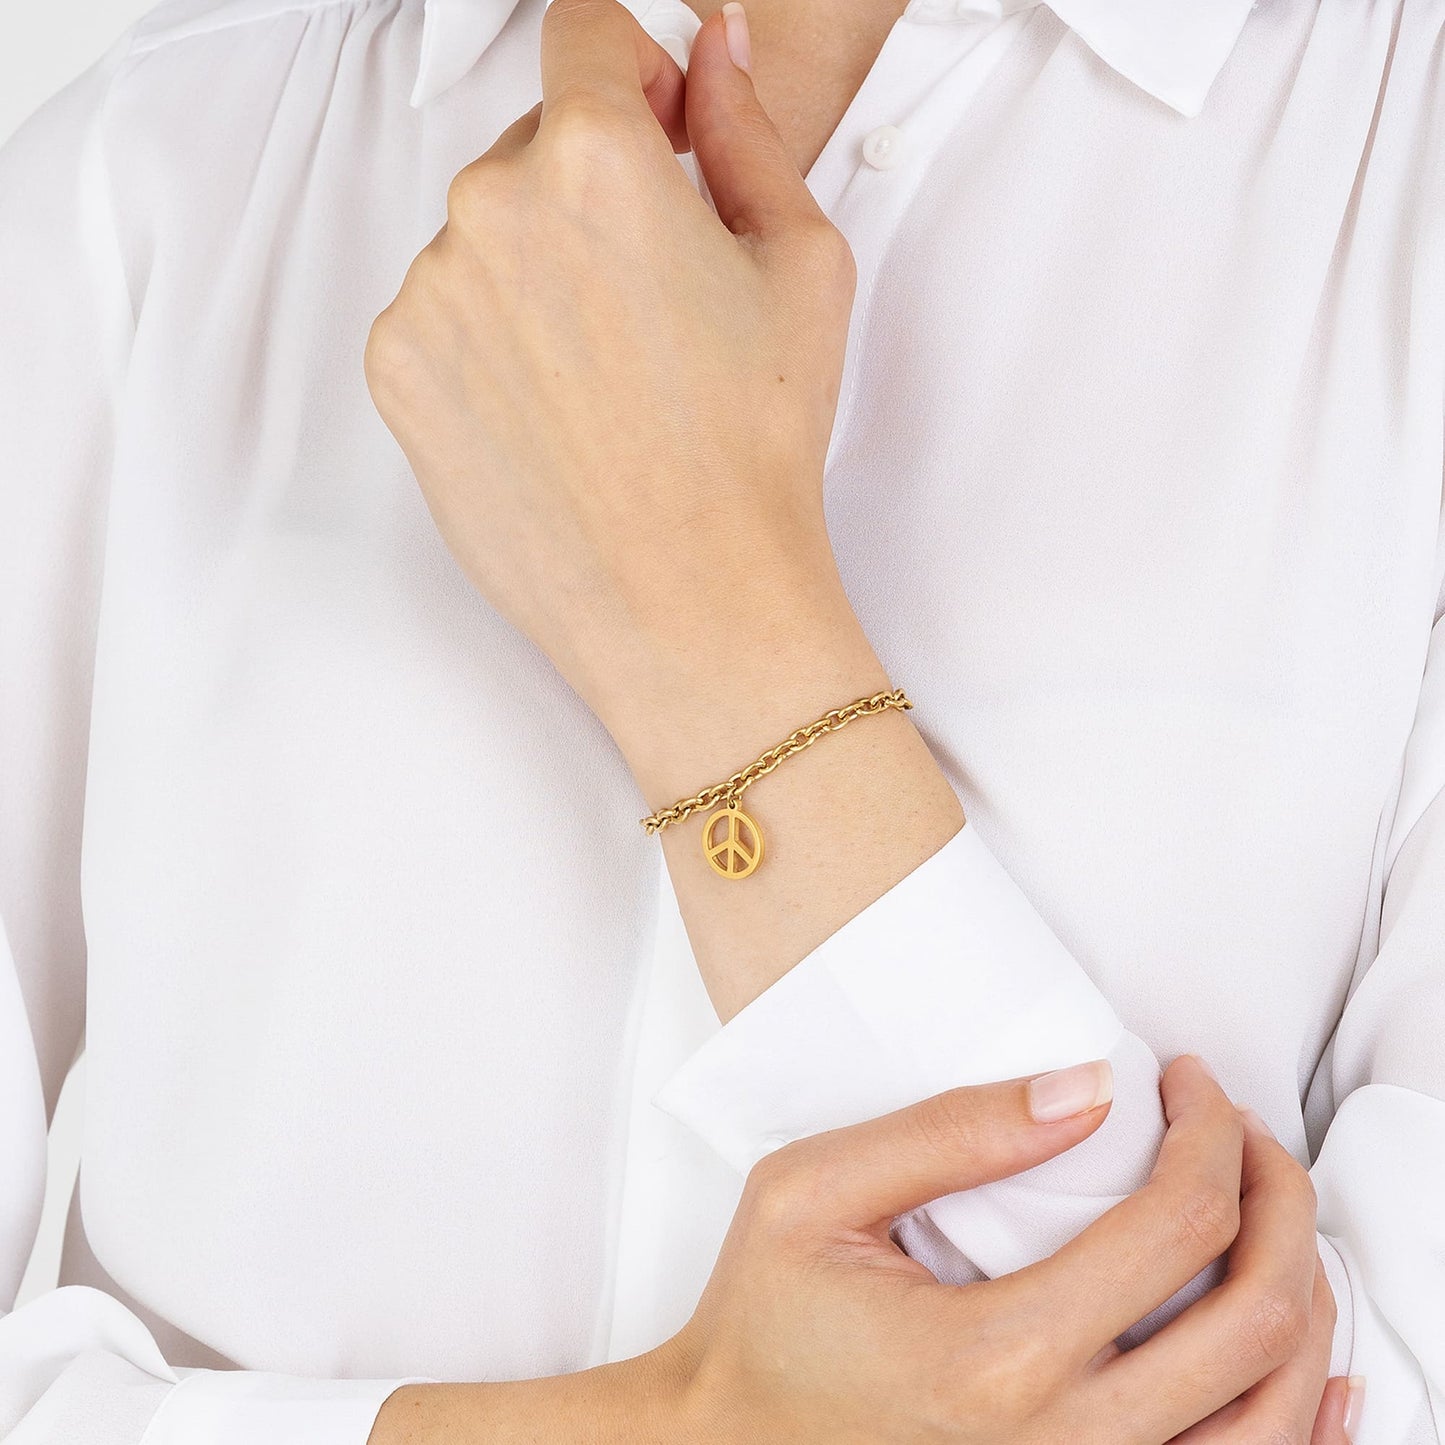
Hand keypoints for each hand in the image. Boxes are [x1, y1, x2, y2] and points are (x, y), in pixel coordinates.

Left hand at [364, 0, 863, 768]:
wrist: (691, 602)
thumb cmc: (754, 450)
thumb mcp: (800, 264)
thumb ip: (744, 129)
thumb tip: (712, 52)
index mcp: (594, 159)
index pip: (583, 32)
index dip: (633, 72)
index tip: (657, 127)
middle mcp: (488, 208)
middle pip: (530, 145)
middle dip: (589, 189)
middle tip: (654, 297)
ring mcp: (430, 294)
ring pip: (482, 238)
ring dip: (535, 272)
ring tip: (607, 377)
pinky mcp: (398, 372)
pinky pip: (441, 316)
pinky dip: (489, 343)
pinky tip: (556, 412)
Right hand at [660, 1055, 1329, 1443]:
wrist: (727, 1443)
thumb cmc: (764, 1316)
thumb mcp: (813, 1190)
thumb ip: (950, 1131)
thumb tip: (1086, 1090)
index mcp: (996, 1354)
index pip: (1175, 1225)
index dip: (1208, 1129)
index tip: (1187, 1079)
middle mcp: (1064, 1442)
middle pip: (1255, 1315)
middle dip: (1278, 1196)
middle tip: (1244, 1130)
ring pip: (1276, 1412)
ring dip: (1300, 1293)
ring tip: (1268, 1214)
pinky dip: (1305, 1419)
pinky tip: (1315, 1362)